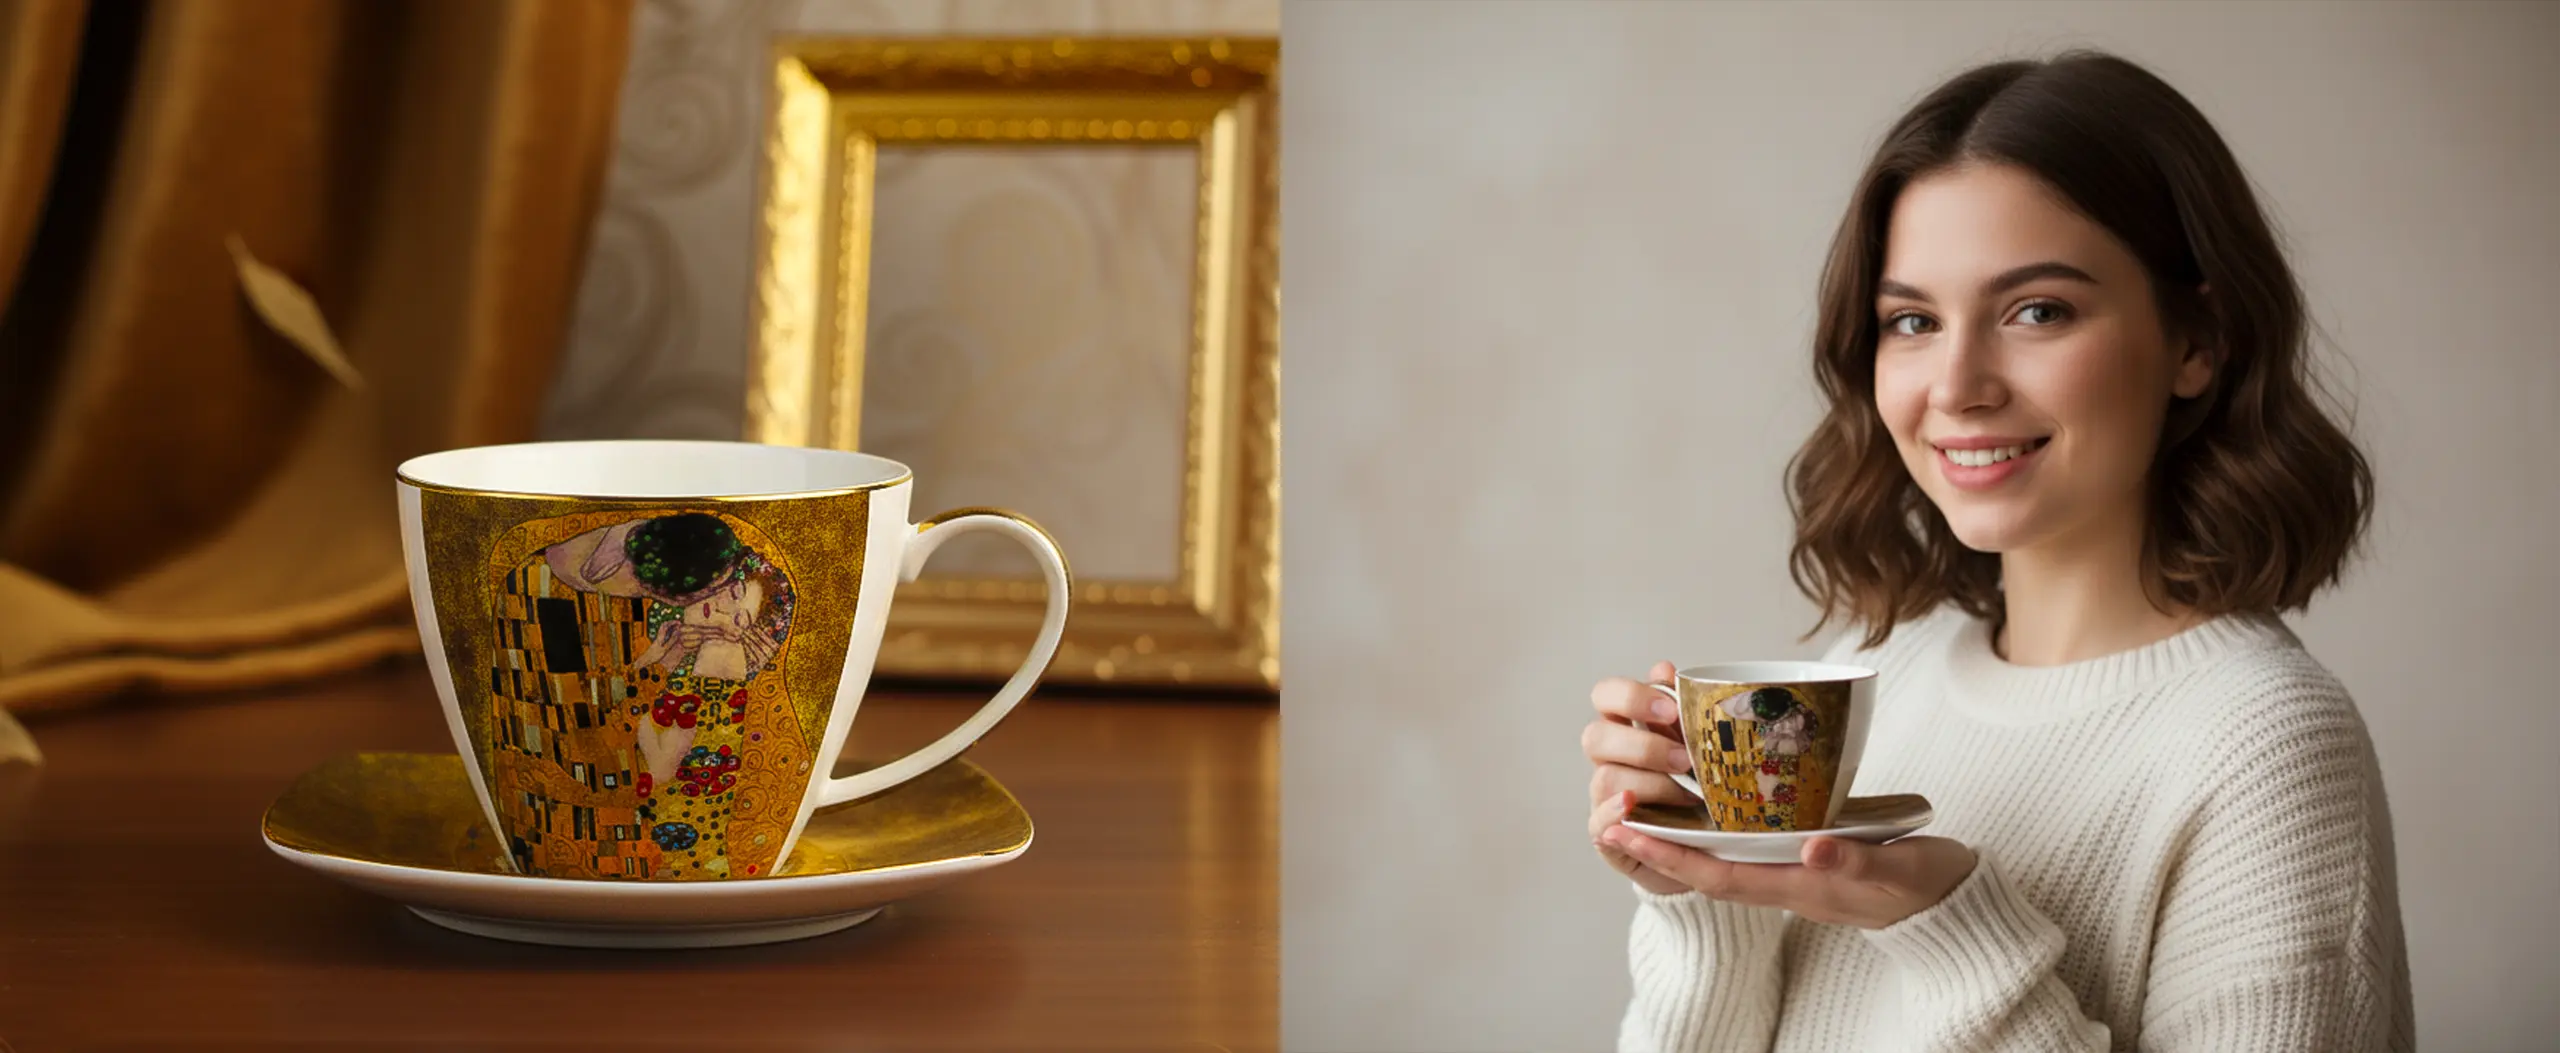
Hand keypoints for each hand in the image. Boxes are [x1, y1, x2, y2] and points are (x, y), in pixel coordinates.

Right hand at [1584, 661, 1695, 894]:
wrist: (1702, 844)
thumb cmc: (1696, 787)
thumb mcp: (1696, 747)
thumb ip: (1679, 711)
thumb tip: (1663, 668)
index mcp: (1625, 727)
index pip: (1605, 695)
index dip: (1631, 697)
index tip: (1670, 710)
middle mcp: (1608, 760)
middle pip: (1595, 736)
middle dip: (1643, 746)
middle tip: (1685, 760)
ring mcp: (1603, 797)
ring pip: (1605, 778)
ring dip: (1651, 785)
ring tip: (1689, 796)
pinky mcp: (1606, 835)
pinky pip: (1598, 823)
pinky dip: (1614, 813)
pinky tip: (1633, 807)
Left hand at [1597, 820, 1977, 929]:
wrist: (1952, 900)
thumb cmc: (1926, 885)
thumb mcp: (1898, 870)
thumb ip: (1857, 860)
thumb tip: (1812, 848)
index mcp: (1799, 888)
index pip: (1720, 876)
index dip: (1672, 857)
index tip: (1629, 835)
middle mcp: (1786, 880)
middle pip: (1708, 865)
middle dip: (1659, 844)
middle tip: (1610, 814)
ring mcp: (1794, 868)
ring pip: (1724, 851)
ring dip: (1682, 830)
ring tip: (1641, 799)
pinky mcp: (1807, 851)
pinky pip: (1749, 840)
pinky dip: (1721, 818)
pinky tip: (1705, 791)